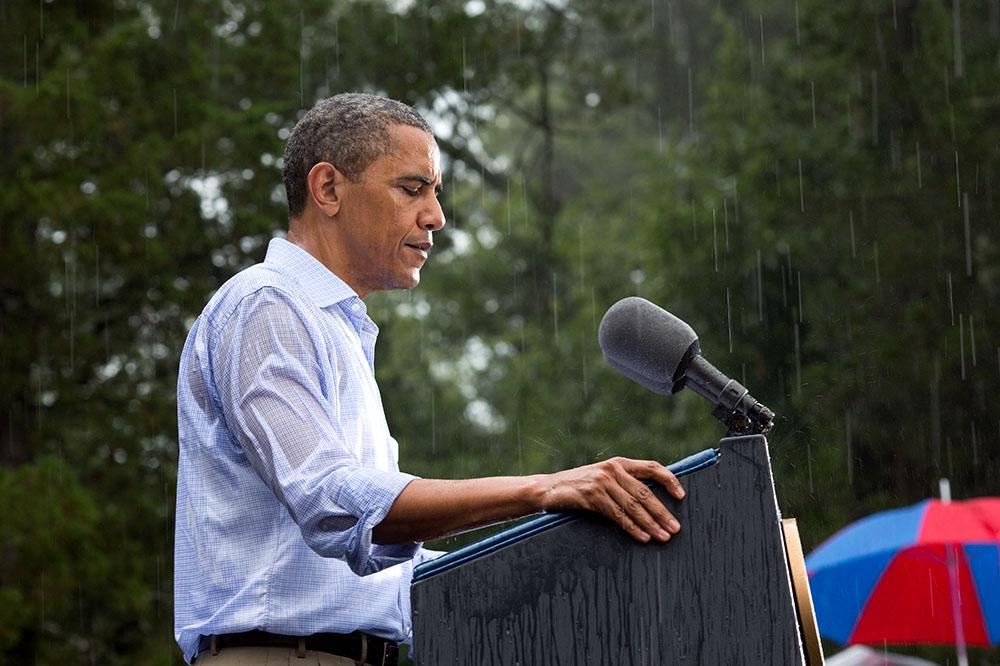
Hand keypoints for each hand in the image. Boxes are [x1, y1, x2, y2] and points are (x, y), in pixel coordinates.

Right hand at [535, 457, 684, 542]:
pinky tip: (643, 537)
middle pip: (645, 492)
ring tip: (663, 536)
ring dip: (651, 524)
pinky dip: (632, 528)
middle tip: (675, 528)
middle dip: (663, 512)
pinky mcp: (591, 496)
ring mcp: (602, 482)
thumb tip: (651, 501)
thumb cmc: (578, 487)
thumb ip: (623, 484)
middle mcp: (612, 469)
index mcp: (619, 463)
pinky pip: (617, 515)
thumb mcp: (603, 479)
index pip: (652, 467)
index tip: (682, 495)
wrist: (547, 489)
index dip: (669, 480)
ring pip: (633, 506)